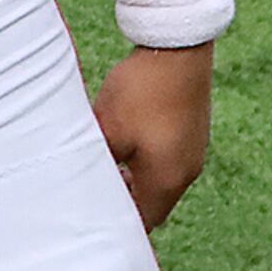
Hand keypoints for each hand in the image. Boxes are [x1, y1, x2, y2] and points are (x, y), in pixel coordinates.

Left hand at [92, 42, 212, 229]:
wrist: (178, 47)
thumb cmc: (141, 92)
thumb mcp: (108, 130)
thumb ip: (95, 162)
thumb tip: (77, 181)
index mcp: (168, 180)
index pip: (145, 221)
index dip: (119, 223)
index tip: (95, 217)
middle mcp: (187, 171)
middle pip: (154, 202)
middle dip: (126, 200)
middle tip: (97, 189)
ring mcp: (194, 149)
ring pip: (161, 179)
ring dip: (137, 177)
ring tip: (109, 163)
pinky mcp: (194, 129)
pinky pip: (170, 157)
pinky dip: (149, 159)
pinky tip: (129, 139)